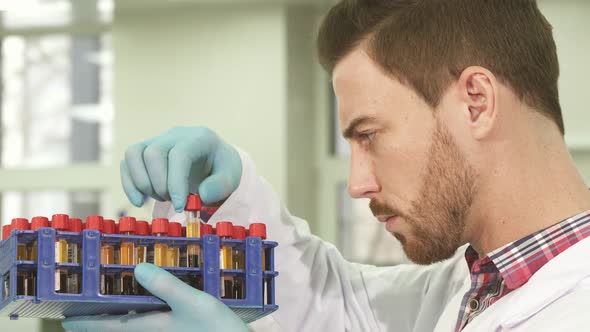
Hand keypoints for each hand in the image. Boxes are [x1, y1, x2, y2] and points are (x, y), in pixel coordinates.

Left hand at [62, 263, 247, 331]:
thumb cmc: (215, 330)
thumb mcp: (193, 303)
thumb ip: (166, 285)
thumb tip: (137, 268)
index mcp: (149, 328)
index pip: (107, 326)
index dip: (84, 322)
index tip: (64, 320)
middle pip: (117, 330)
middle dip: (98, 323)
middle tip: (82, 313)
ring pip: (133, 329)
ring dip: (119, 321)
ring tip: (110, 311)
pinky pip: (150, 327)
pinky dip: (141, 320)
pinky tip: (151, 310)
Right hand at [120, 127, 241, 211]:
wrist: (213, 161)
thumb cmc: (221, 169)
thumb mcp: (231, 177)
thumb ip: (221, 185)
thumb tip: (202, 193)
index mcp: (199, 138)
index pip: (179, 154)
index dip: (176, 182)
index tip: (180, 205)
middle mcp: (175, 135)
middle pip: (153, 153)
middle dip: (159, 184)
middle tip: (172, 201)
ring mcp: (157, 140)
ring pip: (134, 153)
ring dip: (142, 183)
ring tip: (161, 198)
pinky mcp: (144, 151)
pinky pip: (127, 162)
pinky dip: (129, 183)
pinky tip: (140, 201)